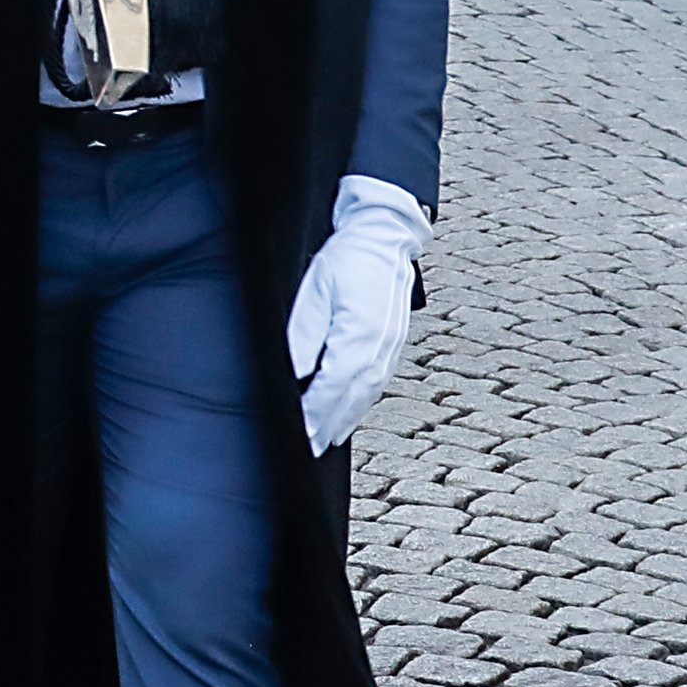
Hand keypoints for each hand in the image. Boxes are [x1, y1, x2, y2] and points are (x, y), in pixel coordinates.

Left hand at [284, 176, 430, 455]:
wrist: (383, 238)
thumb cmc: (346, 259)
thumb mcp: (314, 291)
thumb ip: (304, 334)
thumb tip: (294, 373)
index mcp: (359, 333)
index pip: (332, 385)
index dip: (313, 412)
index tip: (296, 432)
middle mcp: (380, 346)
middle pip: (351, 397)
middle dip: (328, 425)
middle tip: (307, 448)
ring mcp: (390, 347)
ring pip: (366, 394)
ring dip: (344, 419)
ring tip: (324, 440)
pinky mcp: (393, 344)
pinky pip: (375, 383)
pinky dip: (359, 403)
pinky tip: (346, 414)